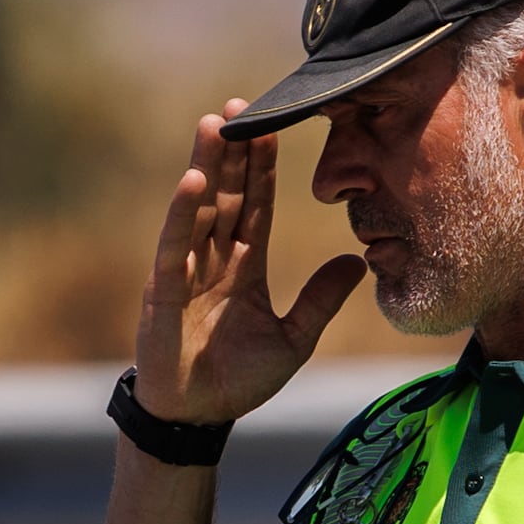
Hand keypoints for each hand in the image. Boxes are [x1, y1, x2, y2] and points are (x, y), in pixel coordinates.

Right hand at [137, 115, 364, 425]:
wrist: (198, 418)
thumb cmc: (237, 381)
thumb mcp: (293, 340)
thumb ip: (320, 301)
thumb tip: (359, 263)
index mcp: (242, 266)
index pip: (256, 207)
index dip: (264, 169)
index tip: (273, 128)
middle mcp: (212, 259)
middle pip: (226, 195)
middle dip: (233, 152)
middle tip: (240, 105)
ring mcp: (186, 270)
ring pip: (198, 208)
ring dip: (206, 166)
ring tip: (213, 124)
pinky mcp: (164, 289)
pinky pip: (175, 244)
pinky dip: (182, 213)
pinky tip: (193, 181)